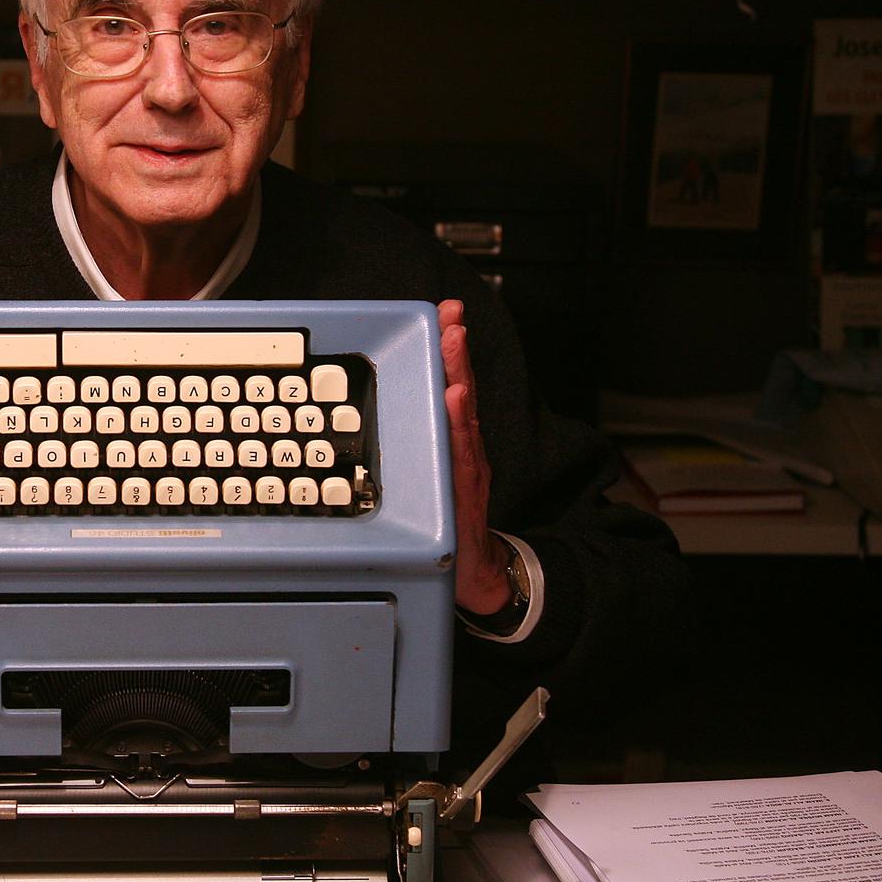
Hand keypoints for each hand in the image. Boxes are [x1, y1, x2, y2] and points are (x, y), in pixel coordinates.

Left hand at [438, 299, 512, 613]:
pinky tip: (456, 398)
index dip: (449, 350)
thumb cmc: (452, 518)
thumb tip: (409, 409)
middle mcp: (465, 445)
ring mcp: (467, 464)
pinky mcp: (464, 486)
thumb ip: (429, 440)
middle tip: (450, 313)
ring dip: (458, 373)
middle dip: (455, 349)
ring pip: (463, 413)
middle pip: (462, 390)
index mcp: (456, 439)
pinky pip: (460, 450)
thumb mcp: (436, 472)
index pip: (454, 386)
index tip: (444, 313)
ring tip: (453, 340)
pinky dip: (459, 423)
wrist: (472, 568)